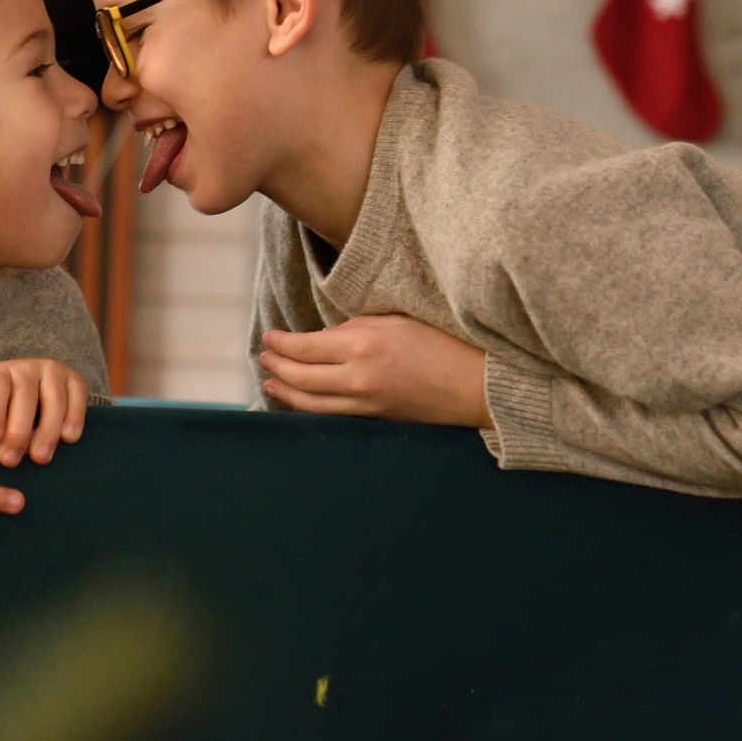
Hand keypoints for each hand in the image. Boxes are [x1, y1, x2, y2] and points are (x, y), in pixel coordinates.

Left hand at [0, 358, 88, 466]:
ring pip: (53, 398)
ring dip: (47, 428)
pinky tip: (69, 438)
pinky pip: (78, 396)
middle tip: (10, 459)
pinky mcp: (75, 381)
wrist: (29, 389)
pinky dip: (75, 415)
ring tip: (39, 458)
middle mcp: (26, 368)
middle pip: (24, 395)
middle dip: (18, 429)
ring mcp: (52, 373)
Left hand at [258, 314, 493, 427]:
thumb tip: (327, 336)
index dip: (281, 343)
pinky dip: (309, 408)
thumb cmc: (443, 343)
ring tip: (270, 381)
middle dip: (277, 365)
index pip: (305, 347)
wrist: (477, 385)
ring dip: (285, 392)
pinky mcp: (375, 420)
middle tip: (264, 355)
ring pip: (310, 403)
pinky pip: (332, 416)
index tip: (269, 336)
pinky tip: (300, 402)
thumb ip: (357, 325)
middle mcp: (358, 377)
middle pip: (301, 376)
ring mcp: (365, 404)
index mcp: (362, 344)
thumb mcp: (397, 319)